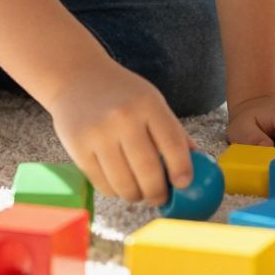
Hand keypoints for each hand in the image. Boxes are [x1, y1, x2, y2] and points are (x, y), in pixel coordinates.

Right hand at [46, 60, 192, 204]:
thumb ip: (173, 132)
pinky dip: (114, 191)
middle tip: (160, 198)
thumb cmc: (121, 93)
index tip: (184, 184)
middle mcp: (123, 118)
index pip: (172, 143)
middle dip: (158, 193)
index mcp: (148, 104)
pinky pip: (102, 184)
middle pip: (148, 171)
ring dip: (136, 196)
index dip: (182, 169)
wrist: (76, 76)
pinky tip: (118, 183)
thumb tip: (199, 164)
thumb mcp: (151, 101)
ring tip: (139, 193)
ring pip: (124, 184)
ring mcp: (98, 134)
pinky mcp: (78, 149)